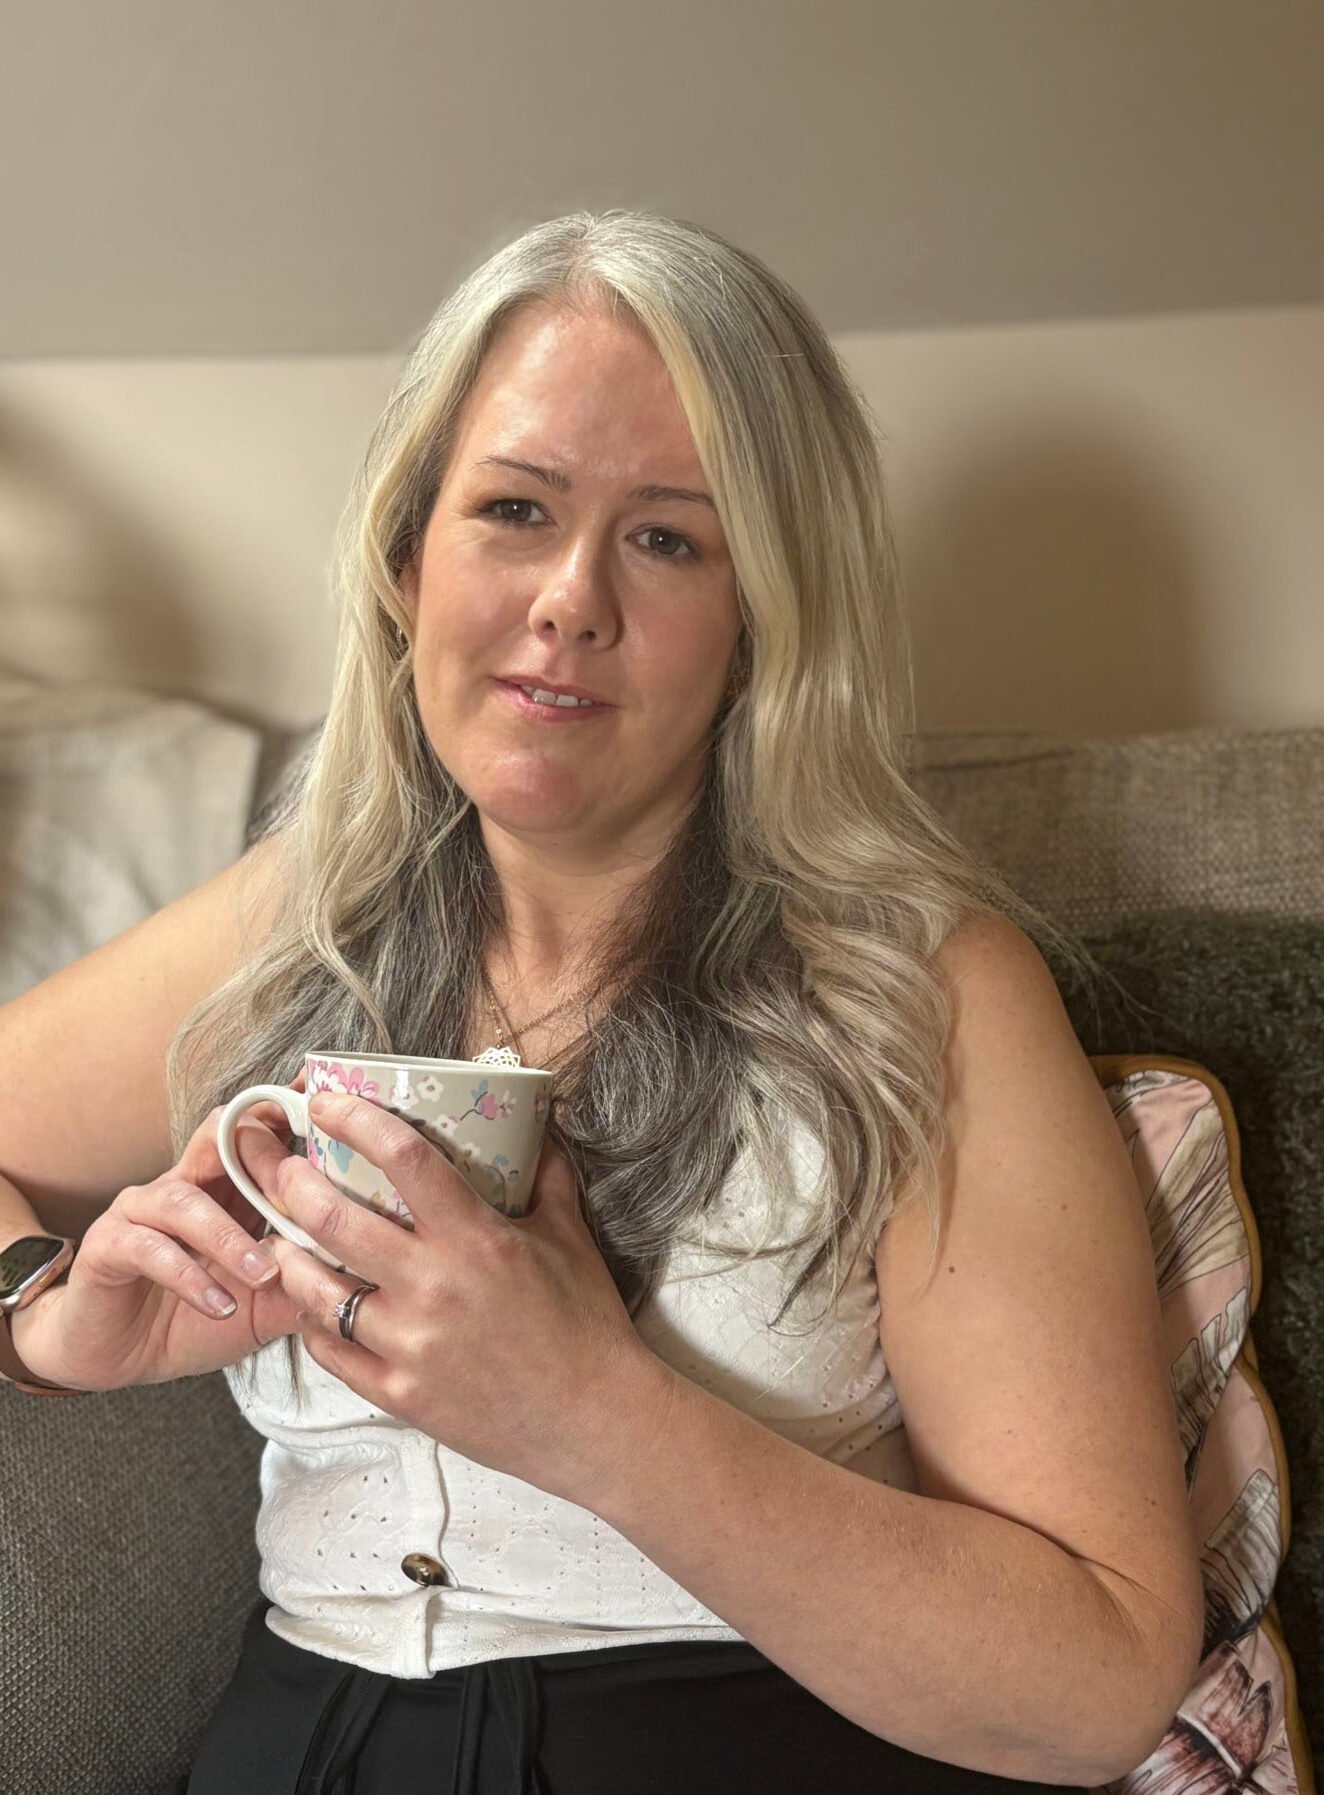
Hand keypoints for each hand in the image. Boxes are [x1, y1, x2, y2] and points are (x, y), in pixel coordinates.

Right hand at [12, 1076, 308, 1391]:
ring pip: (185, 1200)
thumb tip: (362, 1280)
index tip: (329, 1110)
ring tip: (264, 1273)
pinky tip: (217, 1304)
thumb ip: (302, 1286)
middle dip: (262, 1152)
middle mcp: (183, 1185)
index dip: (290, 1119)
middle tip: (303, 1178)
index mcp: (225, 1188)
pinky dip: (188, 1276)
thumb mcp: (261, 1307)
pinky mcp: (109, 1246)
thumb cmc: (192, 1319)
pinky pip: (149, 1249)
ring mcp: (141, 1211)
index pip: (257, 1135)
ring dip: (230, 1237)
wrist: (116, 1357)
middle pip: (218, 1140)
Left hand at [260, 1091, 674, 1505]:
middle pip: (335, 1220)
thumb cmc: (586, 1323)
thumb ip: (548, 1175)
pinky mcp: (398, 1394)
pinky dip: (312, 1321)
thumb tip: (538, 1124)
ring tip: (281, 1237)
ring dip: (289, 1255)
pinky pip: (330, 1351)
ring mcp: (409, 1345)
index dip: (356, 1120)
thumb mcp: (570, 1236)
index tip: (328, 1102)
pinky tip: (312, 1304)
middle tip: (283, 1168)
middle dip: (294, 1184)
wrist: (595, 1419)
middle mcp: (433, 1287)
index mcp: (476, 1239)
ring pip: (316, 1289)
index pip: (404, 1159)